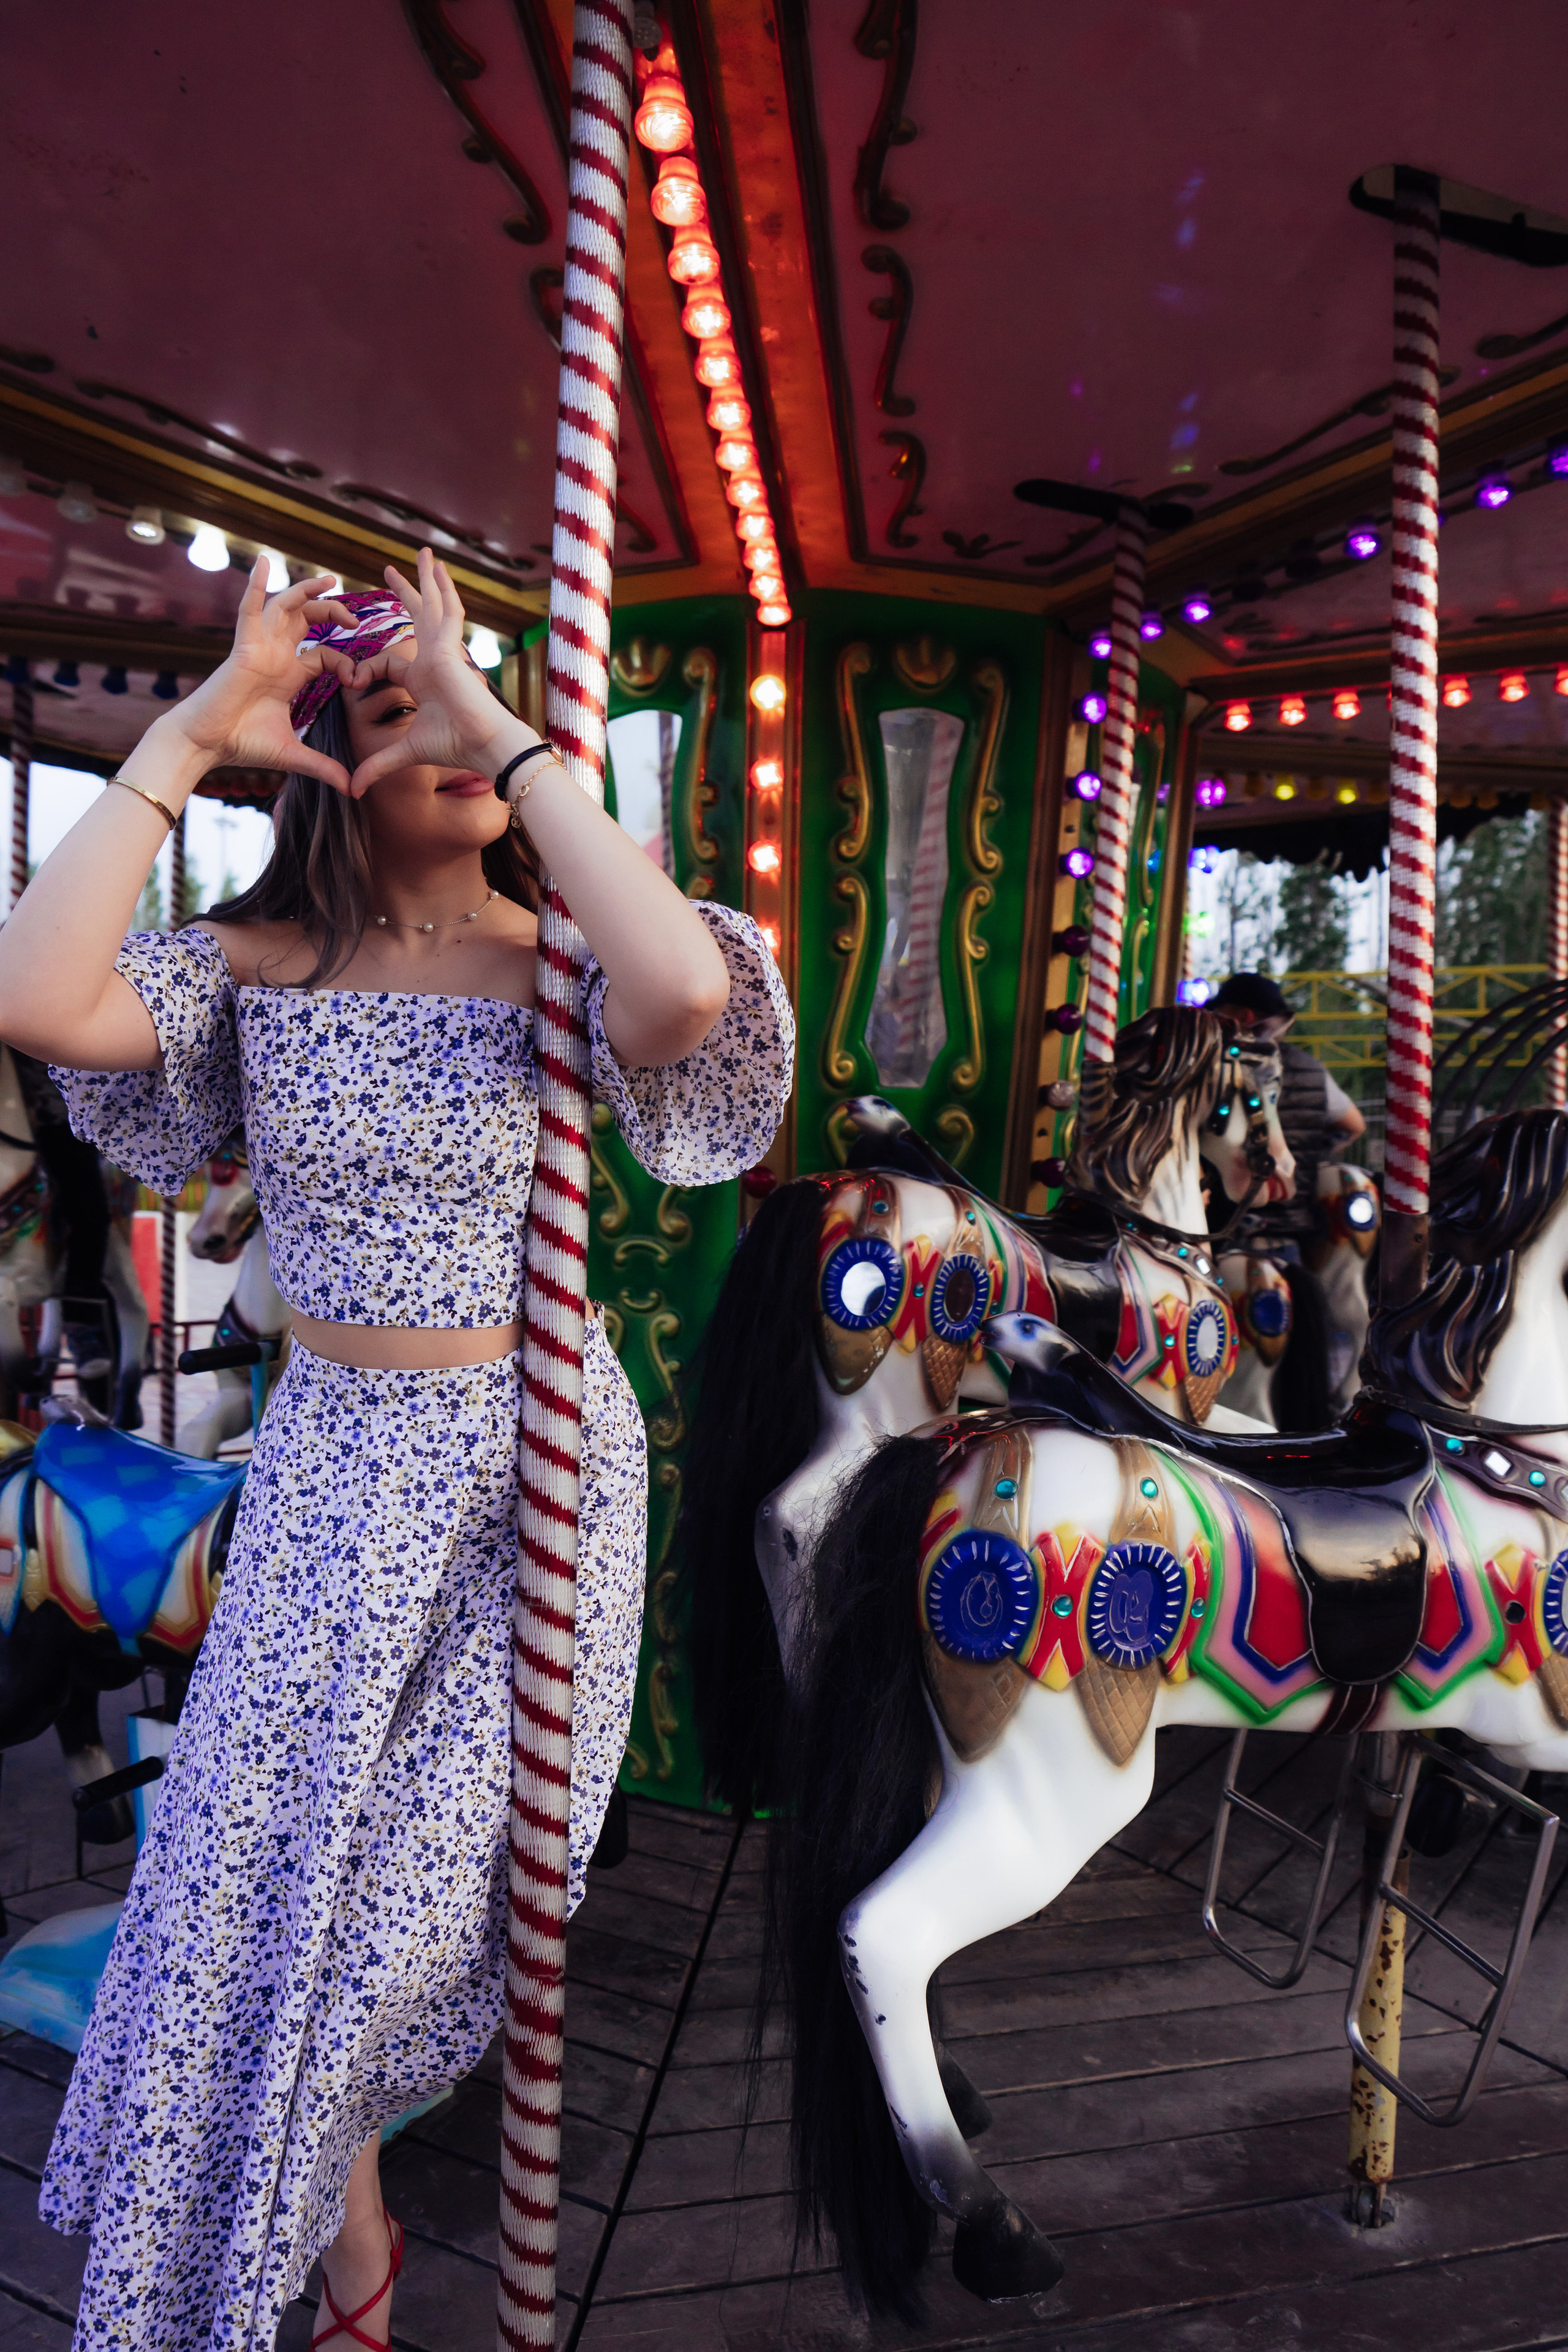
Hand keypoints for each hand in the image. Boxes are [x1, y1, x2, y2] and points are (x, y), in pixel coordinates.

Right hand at [157, 559, 357, 789]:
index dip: (346, 662)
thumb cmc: (242, 744)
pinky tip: (263, 562)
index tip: (358, 680)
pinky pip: (248, 609)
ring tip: (329, 579)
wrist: (207, 745)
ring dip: (306, 591)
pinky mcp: (242, 647)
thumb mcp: (293, 755)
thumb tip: (353, 790)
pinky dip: (254, 585)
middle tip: (355, 618)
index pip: (325, 654)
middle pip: (308, 620)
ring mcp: (259, 648)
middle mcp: (276, 655)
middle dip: (333, 613)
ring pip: (285, 607)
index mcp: (289, 674)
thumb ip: (324, 767)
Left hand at [343, 549, 520, 797]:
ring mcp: (444, 651)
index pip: (390, 662)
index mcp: (423, 680)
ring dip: (426, 580)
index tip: (352, 680)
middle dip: (406, 595)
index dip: (367, 668)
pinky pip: (446, 609)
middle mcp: (434, 661)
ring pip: (434, 606)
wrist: (486, 745)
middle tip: (390, 572)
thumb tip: (352, 791)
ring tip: (422, 553)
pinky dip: (441, 588)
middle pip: (418, 619)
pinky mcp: (450, 648)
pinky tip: (434, 566)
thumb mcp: (404, 753)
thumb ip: (378, 765)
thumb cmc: (455, 747)